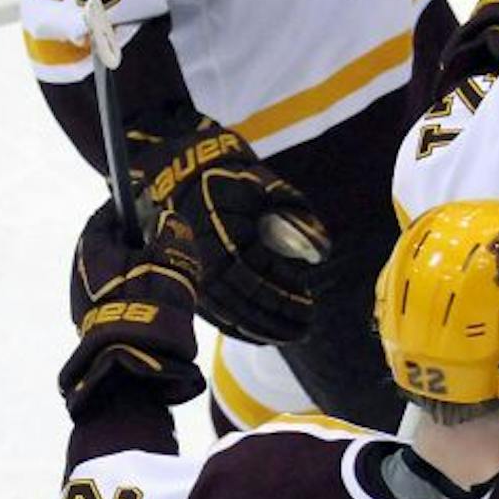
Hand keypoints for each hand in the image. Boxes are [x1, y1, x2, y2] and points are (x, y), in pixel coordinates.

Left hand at [60, 205, 204, 419]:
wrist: (135, 350)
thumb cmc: (154, 296)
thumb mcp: (172, 254)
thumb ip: (171, 227)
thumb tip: (165, 217)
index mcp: (93, 246)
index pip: (106, 214)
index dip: (126, 202)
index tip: (144, 195)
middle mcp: (79, 269)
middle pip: (105, 242)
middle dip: (129, 234)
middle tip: (155, 230)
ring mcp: (81, 297)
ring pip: (107, 268)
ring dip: (129, 262)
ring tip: (158, 266)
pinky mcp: (89, 319)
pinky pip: (108, 290)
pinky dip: (127, 284)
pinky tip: (150, 293)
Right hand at [132, 112, 330, 346]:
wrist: (177, 162)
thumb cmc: (229, 171)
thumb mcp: (268, 184)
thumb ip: (297, 215)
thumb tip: (321, 253)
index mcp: (224, 235)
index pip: (258, 278)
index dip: (284, 298)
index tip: (309, 307)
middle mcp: (203, 257)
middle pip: (242, 302)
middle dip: (275, 319)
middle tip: (304, 329)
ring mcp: (190, 267)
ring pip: (225, 311)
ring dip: (257, 328)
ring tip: (287, 336)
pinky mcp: (185, 272)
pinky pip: (209, 308)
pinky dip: (233, 324)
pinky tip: (254, 333)